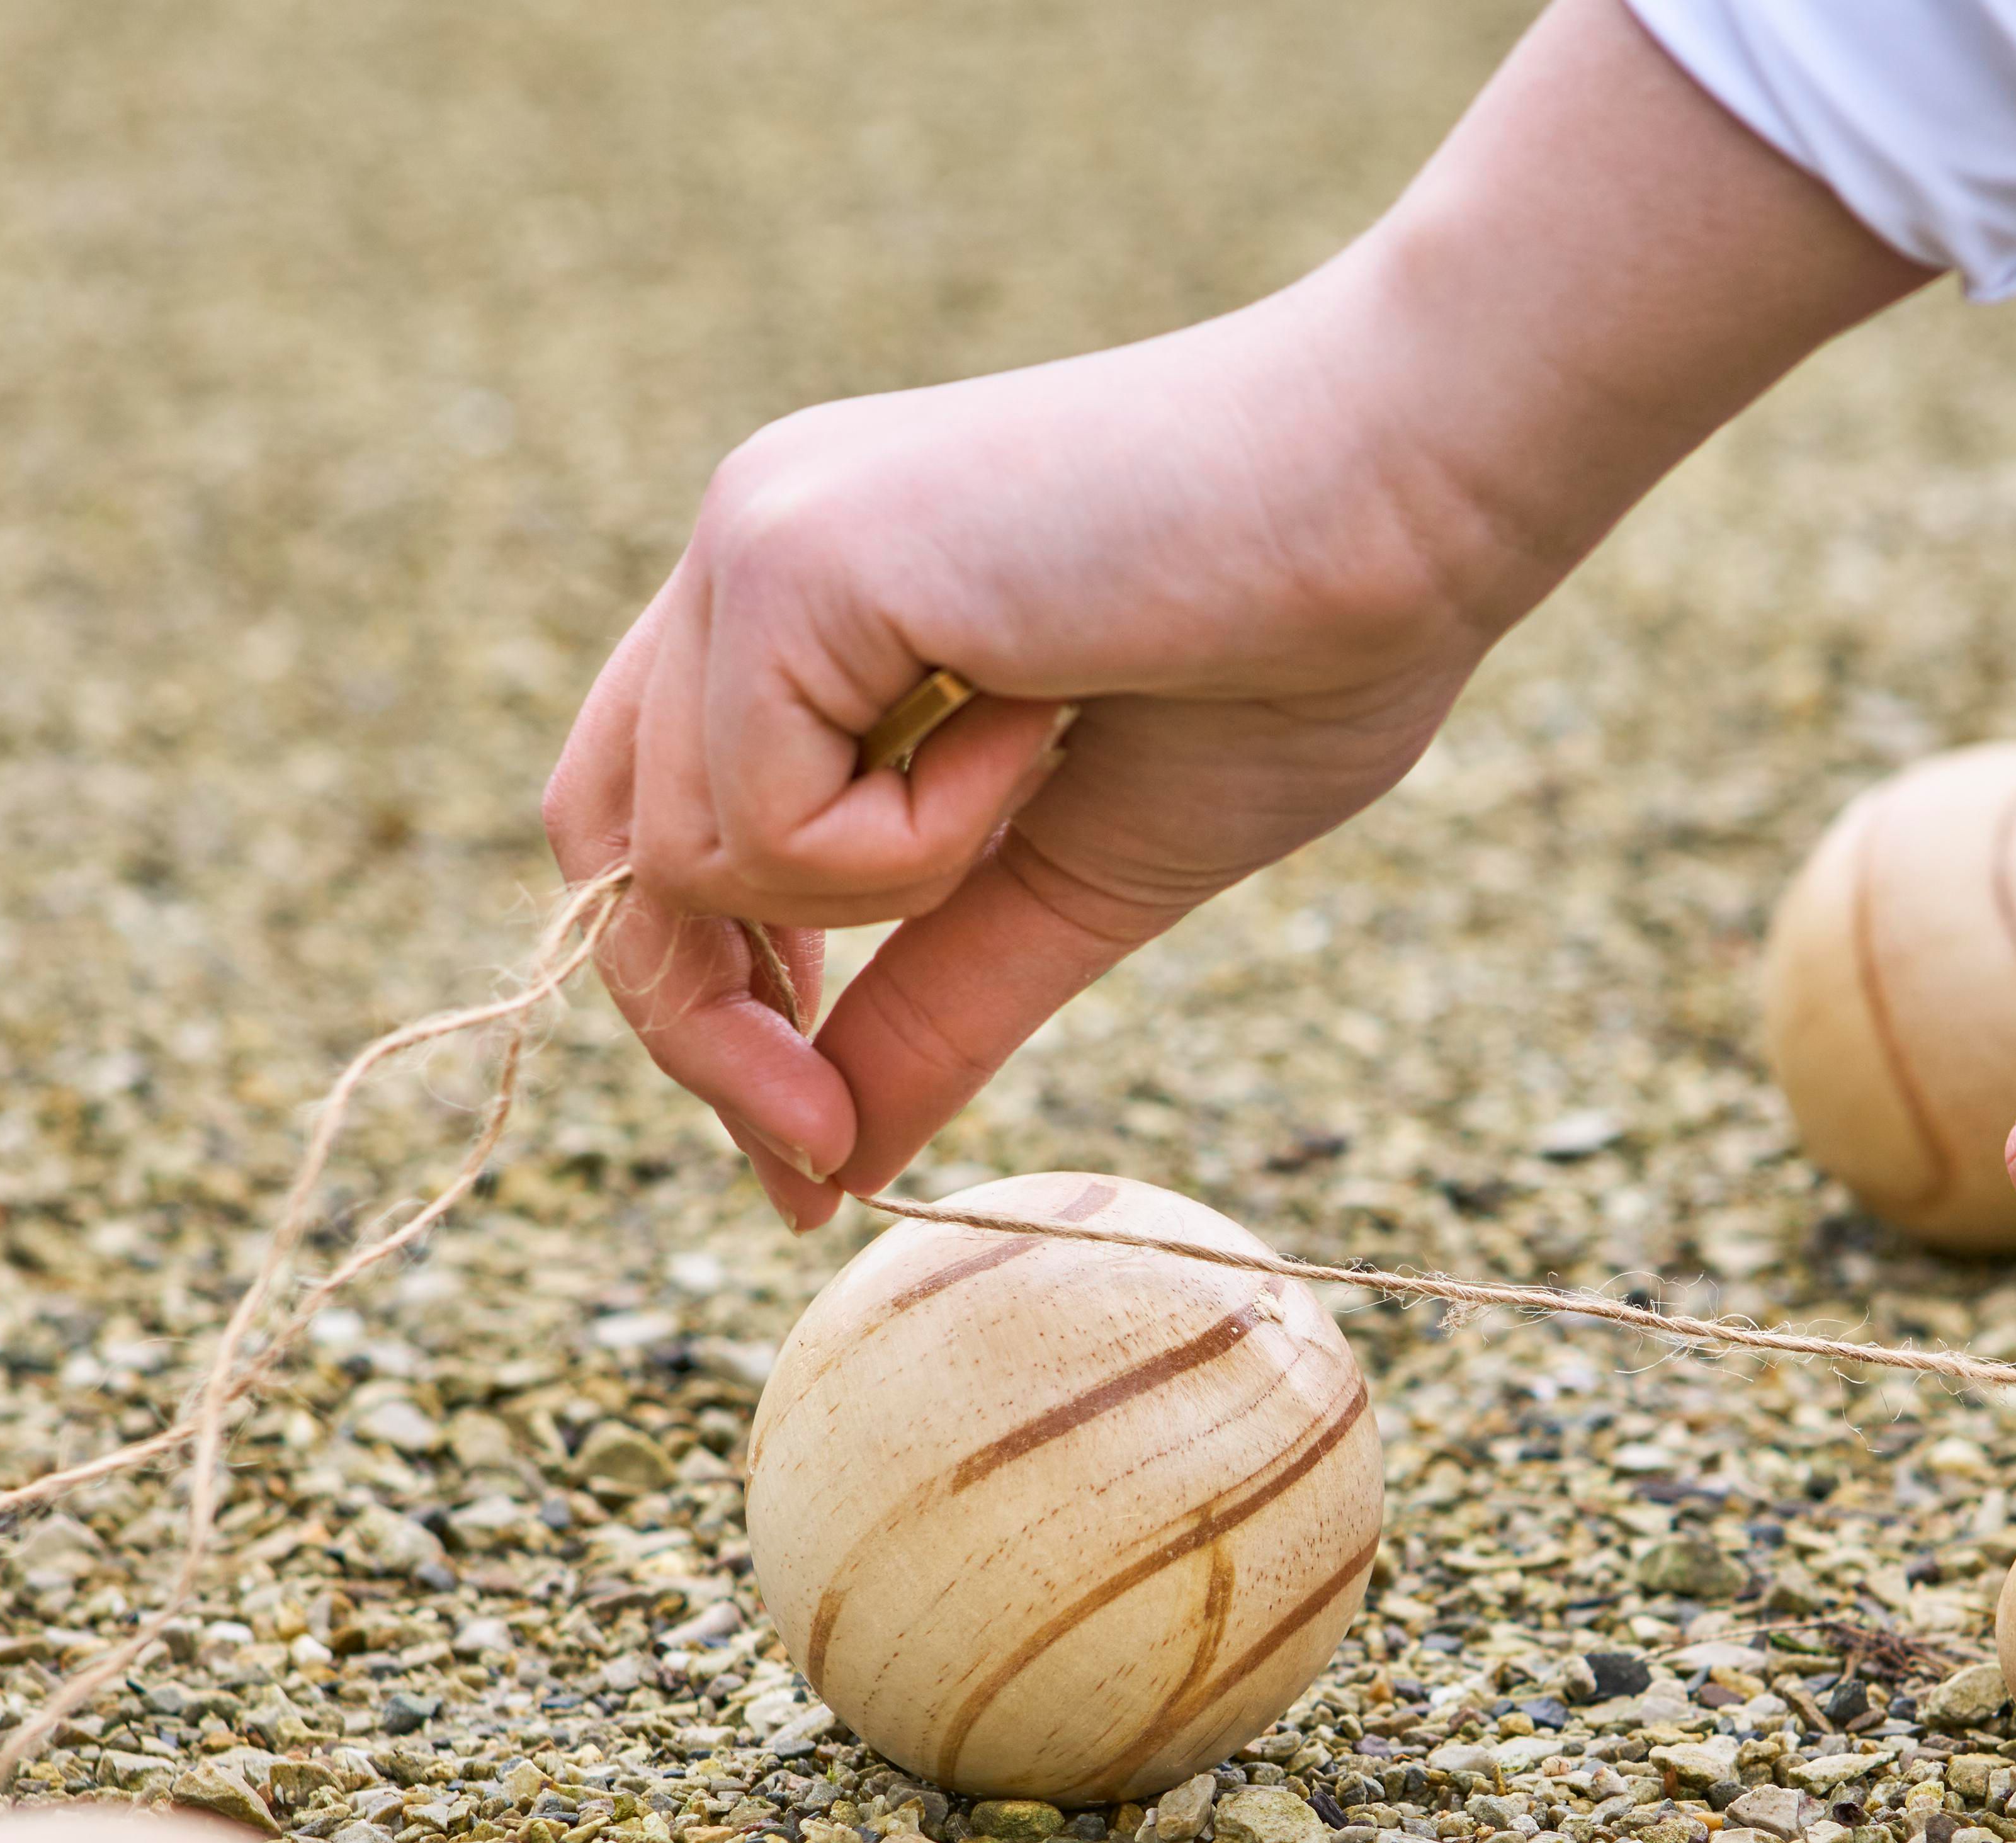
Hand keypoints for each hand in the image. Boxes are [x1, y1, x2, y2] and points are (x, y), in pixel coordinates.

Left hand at [542, 310, 1506, 1225]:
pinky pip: (759, 822)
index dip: (703, 1003)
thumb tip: (824, 1172)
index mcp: (808, 602)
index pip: (647, 827)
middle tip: (822, 1140)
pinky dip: (907, 842)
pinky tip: (1034, 716)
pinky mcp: (784, 552)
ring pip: (680, 857)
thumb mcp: (1064, 883)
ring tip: (1036, 766)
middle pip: (606, 853)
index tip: (815, 1146)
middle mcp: (750, 550)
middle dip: (704, 1030)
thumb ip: (929, 1008)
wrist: (1409, 497)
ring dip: (876, 894)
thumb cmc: (1288, 654)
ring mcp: (754, 536)